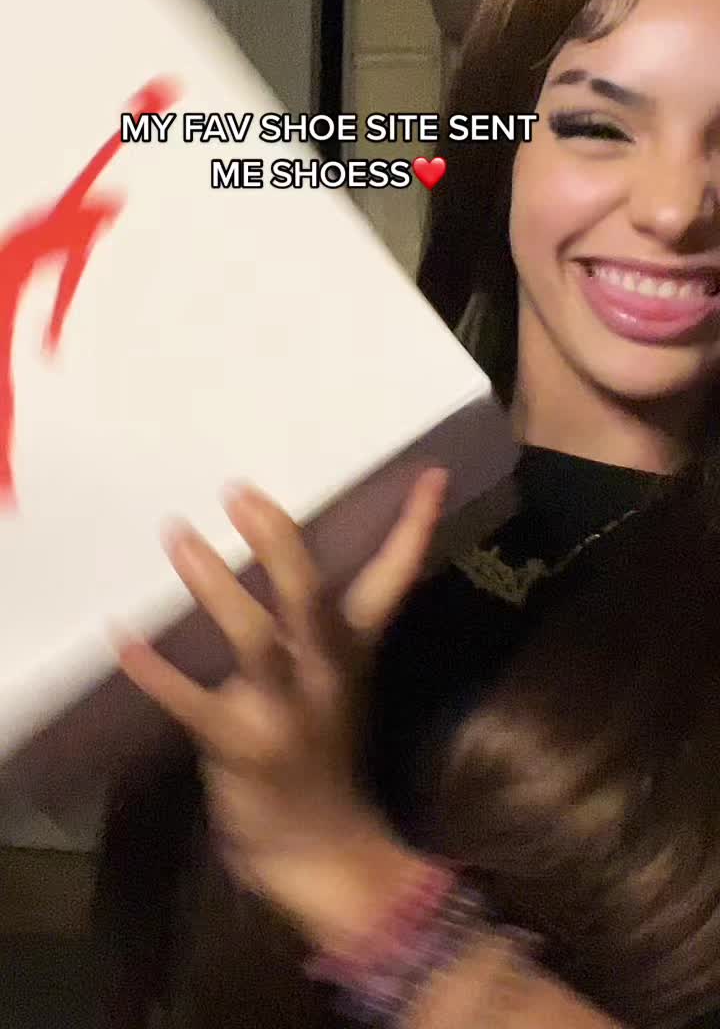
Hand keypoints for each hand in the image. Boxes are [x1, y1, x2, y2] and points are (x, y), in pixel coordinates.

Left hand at [116, 469, 447, 947]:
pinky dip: (156, 672)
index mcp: (351, 649)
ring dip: (214, 587)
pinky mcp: (241, 744)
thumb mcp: (338, 680)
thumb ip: (321, 624)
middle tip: (240, 492)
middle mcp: (324, 671)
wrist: (320, 847)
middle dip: (278, 543)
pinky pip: (193, 702)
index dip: (412, 527)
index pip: (392, 580)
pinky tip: (122, 639)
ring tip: (178, 536)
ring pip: (255, 639)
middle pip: (308, 597)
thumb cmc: (320, 748)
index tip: (430, 474)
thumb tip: (287, 553)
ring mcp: (285, 710)